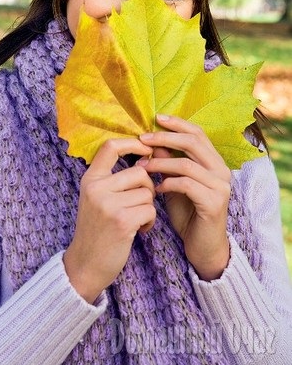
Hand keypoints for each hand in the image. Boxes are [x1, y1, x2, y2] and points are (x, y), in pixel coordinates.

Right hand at [64, 138, 155, 303]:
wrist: (85, 265)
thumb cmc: (97, 229)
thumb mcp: (97, 198)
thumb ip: (115, 178)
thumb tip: (147, 156)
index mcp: (90, 179)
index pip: (111, 146)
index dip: (133, 143)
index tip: (146, 150)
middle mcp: (96, 188)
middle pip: (139, 172)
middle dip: (148, 187)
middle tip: (141, 203)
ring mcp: (108, 204)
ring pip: (148, 192)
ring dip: (148, 207)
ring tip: (137, 219)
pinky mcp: (122, 221)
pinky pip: (150, 209)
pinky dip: (150, 220)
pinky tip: (140, 230)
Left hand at [137, 114, 230, 280]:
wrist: (203, 246)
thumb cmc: (188, 213)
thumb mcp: (175, 183)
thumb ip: (168, 162)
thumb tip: (154, 141)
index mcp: (214, 162)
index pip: (198, 133)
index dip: (178, 123)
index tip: (157, 118)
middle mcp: (221, 171)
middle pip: (193, 142)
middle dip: (166, 137)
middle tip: (144, 139)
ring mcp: (220, 187)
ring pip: (187, 164)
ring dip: (161, 162)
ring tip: (143, 166)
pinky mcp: (213, 203)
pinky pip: (187, 185)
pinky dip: (168, 183)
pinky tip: (157, 188)